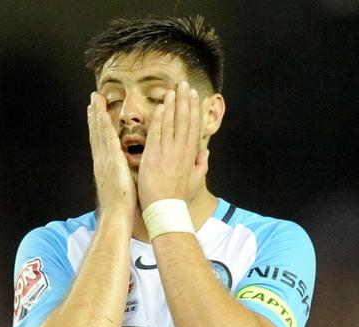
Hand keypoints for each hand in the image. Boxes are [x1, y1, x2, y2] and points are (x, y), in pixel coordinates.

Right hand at [87, 92, 136, 214]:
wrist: (116, 215)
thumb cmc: (121, 207)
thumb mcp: (120, 187)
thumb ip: (120, 177)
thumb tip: (123, 174)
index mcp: (104, 167)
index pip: (100, 142)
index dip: (98, 127)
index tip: (96, 113)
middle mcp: (101, 160)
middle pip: (96, 133)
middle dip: (94, 116)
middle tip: (93, 99)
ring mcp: (103, 159)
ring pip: (99, 132)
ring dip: (96, 114)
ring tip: (95, 99)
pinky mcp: (110, 160)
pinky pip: (106, 139)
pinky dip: (103, 125)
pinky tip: (102, 113)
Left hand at [137, 81, 208, 209]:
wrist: (165, 209)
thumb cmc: (178, 198)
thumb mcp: (194, 182)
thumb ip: (200, 165)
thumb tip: (205, 153)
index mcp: (190, 156)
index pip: (193, 127)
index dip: (194, 110)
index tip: (194, 96)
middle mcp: (180, 151)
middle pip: (184, 120)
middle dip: (185, 101)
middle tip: (184, 84)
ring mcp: (167, 152)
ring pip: (172, 124)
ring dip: (173, 105)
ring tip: (173, 89)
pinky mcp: (153, 156)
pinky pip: (157, 134)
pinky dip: (160, 119)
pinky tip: (162, 106)